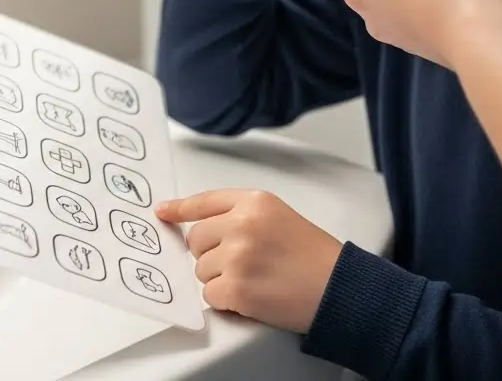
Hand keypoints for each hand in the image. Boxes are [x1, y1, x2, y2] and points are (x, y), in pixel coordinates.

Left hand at [155, 189, 342, 333]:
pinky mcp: (236, 287)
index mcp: (255, 201)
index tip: (162, 211)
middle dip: (211, 255)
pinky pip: (210, 295)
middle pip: (196, 239)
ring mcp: (237, 255)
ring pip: (201, 270)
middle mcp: (242, 223)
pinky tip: (251, 296)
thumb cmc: (315, 257)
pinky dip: (226, 300)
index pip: (205, 201)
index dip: (180, 208)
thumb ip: (242, 216)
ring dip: (220, 279)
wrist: (338, 288)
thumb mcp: (279, 217)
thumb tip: (200, 229)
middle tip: (241, 264)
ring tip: (254, 279)